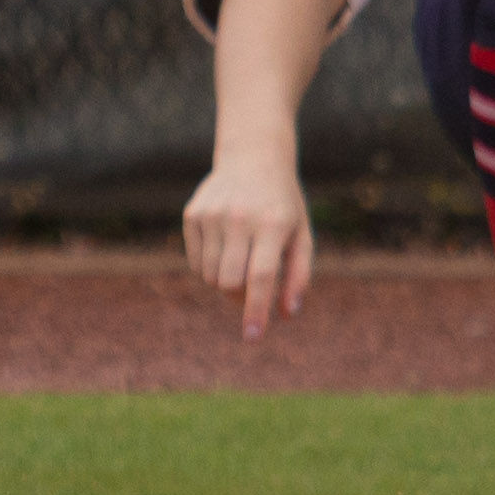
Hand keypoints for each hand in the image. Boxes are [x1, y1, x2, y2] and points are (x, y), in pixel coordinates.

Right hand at [183, 150, 313, 339]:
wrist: (253, 158)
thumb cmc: (283, 205)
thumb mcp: (301, 235)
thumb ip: (298, 276)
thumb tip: (287, 315)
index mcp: (272, 224)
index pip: (261, 276)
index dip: (256, 310)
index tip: (252, 337)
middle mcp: (239, 218)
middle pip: (230, 282)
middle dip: (241, 297)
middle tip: (252, 290)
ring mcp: (212, 215)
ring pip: (210, 276)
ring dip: (225, 282)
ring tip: (240, 260)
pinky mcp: (193, 214)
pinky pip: (195, 262)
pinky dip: (209, 267)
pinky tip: (224, 247)